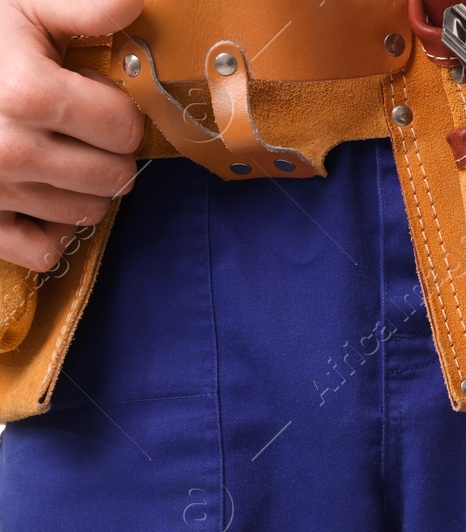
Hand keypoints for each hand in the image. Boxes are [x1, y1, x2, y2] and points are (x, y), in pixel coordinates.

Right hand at [0, 0, 144, 271]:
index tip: (93, 95)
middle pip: (114, 176)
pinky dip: (51, 234)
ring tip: (61, 156)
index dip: (117, 110)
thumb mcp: (17, 4)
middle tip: (84, 130)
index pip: (123, 127)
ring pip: (86, 214)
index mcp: (27, 92)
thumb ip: (80, 7)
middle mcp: (12, 149)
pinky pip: (42, 252)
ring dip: (86, 190)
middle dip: (110, 153)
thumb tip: (134, 4)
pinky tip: (41, 199)